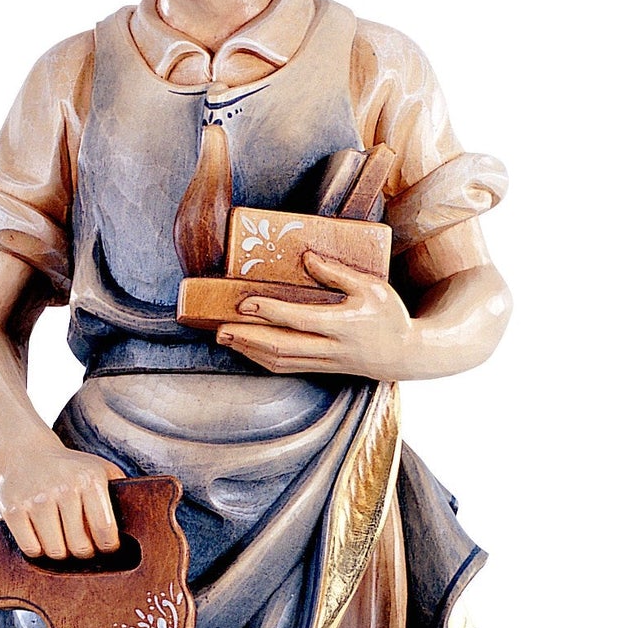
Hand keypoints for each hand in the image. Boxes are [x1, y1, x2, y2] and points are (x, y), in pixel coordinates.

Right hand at [0, 440, 123, 558]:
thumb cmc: (70, 470)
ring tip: (62, 541)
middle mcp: (63, 488)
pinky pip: (31, 549)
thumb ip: (122, 493)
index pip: (106, 533)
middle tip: (82, 546)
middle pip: (80, 547)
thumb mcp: (101, 471)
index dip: (108, 548)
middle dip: (83, 552)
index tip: (105, 548)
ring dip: (60, 553)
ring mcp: (35, 499)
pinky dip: (38, 550)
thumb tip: (142, 524)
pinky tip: (42, 537)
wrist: (25, 454)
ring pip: (55, 551)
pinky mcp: (12, 509)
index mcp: (90, 480)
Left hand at [214, 251, 420, 379]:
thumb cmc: (391, 316)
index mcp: (343, 325)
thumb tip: (306, 258)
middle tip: (221, 328)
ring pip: (282, 361)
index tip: (245, 302)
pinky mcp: (324, 369)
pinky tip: (248, 350)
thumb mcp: (371, 287)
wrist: (407, 355)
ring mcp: (326, 362)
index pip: (300, 320)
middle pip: (282, 346)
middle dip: (248, 338)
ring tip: (226, 338)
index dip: (270, 312)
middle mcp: (332, 348)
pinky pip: (289, 367)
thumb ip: (337, 274)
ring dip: (250, 351)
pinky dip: (264, 359)